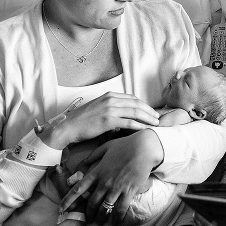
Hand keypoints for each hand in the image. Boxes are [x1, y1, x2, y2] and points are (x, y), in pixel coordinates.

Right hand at [40, 92, 159, 148]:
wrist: (68, 127)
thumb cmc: (82, 121)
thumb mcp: (98, 110)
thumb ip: (111, 110)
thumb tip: (124, 118)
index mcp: (109, 96)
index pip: (132, 98)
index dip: (144, 105)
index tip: (151, 111)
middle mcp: (110, 100)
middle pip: (136, 104)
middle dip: (149, 111)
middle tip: (158, 118)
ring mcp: (110, 109)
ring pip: (135, 112)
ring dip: (148, 118)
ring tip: (156, 124)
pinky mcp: (108, 120)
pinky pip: (129, 122)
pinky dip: (140, 126)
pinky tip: (146, 129)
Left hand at [59, 129, 163, 225]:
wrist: (143, 148)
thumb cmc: (125, 145)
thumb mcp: (105, 147)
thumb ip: (93, 156)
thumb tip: (84, 161)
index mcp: (97, 171)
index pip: (78, 189)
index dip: (68, 200)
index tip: (61, 208)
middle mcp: (104, 182)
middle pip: (91, 202)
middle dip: (87, 213)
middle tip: (87, 219)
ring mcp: (116, 188)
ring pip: (104, 208)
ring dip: (101, 218)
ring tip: (100, 222)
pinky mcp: (128, 191)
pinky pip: (120, 209)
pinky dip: (116, 218)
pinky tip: (115, 222)